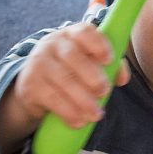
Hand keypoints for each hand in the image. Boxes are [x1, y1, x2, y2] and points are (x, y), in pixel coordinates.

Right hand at [10, 23, 127, 132]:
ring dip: (82, 100)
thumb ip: (111, 67)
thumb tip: (122, 78)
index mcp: (71, 35)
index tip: (109, 60)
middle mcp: (52, 44)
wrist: (35, 87)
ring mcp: (38, 63)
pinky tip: (79, 121)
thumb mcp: (89, 64)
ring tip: (96, 114)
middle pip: (72, 56)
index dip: (98, 44)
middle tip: (104, 92)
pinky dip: (68, 112)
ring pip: (63, 79)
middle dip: (91, 75)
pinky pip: (51, 98)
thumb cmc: (71, 72)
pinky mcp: (30, 84)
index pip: (83, 31)